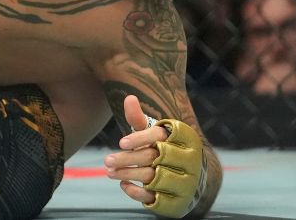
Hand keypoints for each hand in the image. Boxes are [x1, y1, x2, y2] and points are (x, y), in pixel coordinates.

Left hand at [104, 95, 205, 218]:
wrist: (189, 177)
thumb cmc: (164, 148)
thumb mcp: (152, 133)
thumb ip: (139, 119)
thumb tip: (129, 98)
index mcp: (181, 138)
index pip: (158, 136)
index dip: (140, 139)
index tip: (121, 142)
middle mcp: (185, 159)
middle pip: (152, 158)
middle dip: (128, 159)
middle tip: (107, 160)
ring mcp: (182, 181)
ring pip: (152, 177)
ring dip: (129, 174)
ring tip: (109, 171)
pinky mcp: (176, 199)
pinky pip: (156, 197)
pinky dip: (138, 192)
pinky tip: (123, 185)